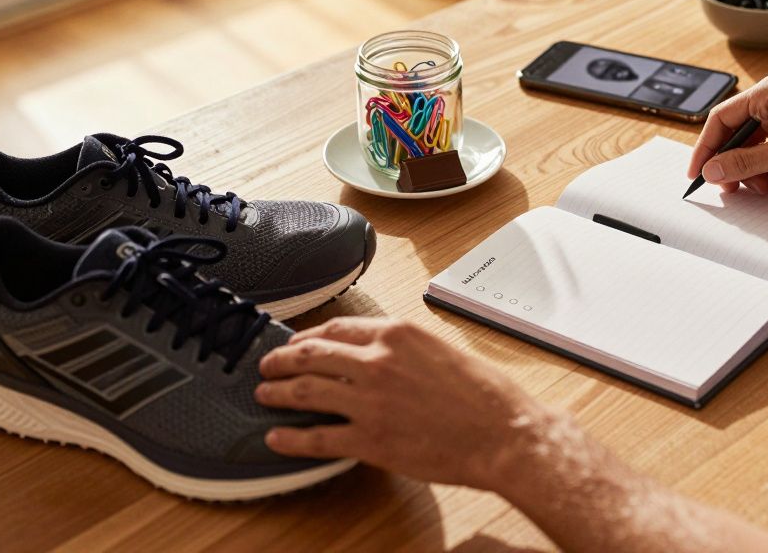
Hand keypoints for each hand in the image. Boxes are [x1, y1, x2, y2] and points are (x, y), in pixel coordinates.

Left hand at [255, 317, 556, 489]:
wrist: (503, 433)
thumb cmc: (485, 395)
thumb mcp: (441, 350)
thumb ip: (404, 349)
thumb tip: (380, 354)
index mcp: (397, 334)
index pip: (337, 328)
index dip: (309, 336)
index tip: (296, 343)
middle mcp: (377, 361)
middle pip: (312, 354)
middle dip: (282, 359)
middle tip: (268, 365)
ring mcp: (370, 401)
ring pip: (306, 391)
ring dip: (278, 392)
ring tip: (264, 394)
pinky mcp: (370, 439)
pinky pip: (317, 438)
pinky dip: (291, 438)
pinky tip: (278, 437)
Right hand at [687, 76, 767, 192]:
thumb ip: (742, 163)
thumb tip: (713, 169)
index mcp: (767, 93)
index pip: (720, 119)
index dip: (706, 148)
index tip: (698, 172)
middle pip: (736, 132)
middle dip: (733, 163)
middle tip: (730, 186)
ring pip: (754, 143)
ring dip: (754, 169)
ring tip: (765, 187)